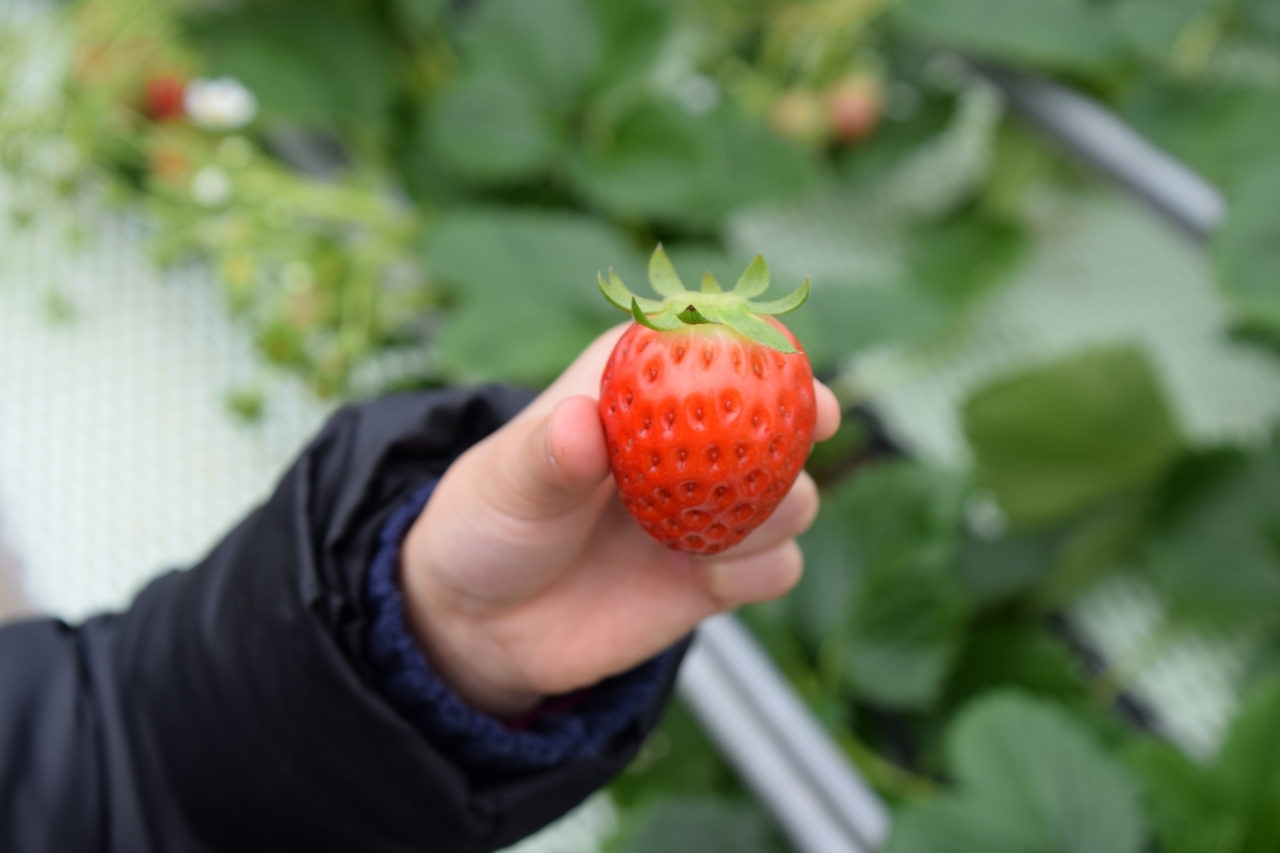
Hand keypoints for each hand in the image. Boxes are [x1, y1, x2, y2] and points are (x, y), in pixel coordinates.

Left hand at [400, 325, 840, 715]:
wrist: (483, 625)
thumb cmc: (490, 523)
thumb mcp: (506, 481)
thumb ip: (547, 453)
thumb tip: (580, 422)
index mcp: (640, 390)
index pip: (717, 352)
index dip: (765, 357)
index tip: (791, 377)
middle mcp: (687, 445)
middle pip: (778, 424)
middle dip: (793, 438)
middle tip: (778, 459)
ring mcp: (708, 510)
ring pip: (793, 500)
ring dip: (776, 514)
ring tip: (711, 532)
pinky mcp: (719, 575)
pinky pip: (777, 567)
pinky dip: (761, 569)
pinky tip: (710, 578)